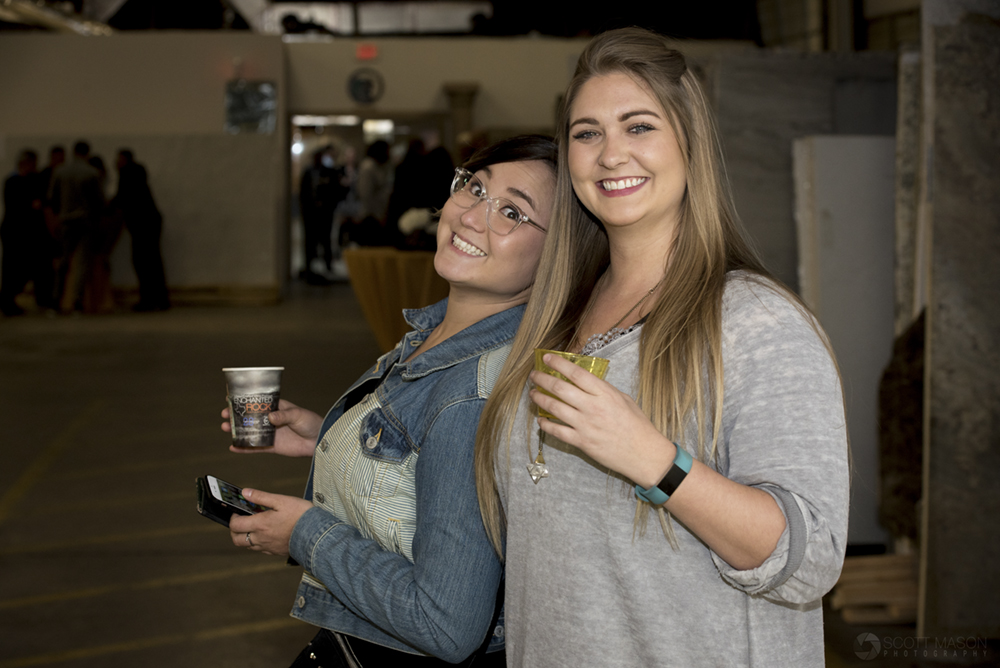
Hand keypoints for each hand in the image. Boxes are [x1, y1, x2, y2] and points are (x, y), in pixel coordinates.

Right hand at [221, 399, 321, 457]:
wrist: (319, 441)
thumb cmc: (311, 422)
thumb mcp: (298, 415)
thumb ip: (284, 416)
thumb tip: (270, 417)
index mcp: (276, 408)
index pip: (257, 403)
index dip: (244, 401)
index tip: (230, 399)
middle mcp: (270, 420)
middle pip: (250, 417)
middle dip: (236, 416)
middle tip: (225, 415)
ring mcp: (270, 433)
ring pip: (250, 432)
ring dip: (237, 430)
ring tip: (225, 428)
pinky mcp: (272, 446)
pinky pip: (255, 447)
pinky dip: (244, 448)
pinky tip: (233, 446)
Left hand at [229, 489, 312, 556]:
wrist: (316, 533)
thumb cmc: (300, 515)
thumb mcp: (281, 500)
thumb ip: (261, 497)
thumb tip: (244, 493)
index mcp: (260, 524)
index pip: (235, 525)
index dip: (233, 518)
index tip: (237, 512)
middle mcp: (261, 538)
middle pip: (237, 540)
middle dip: (234, 531)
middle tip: (240, 521)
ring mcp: (268, 547)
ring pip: (247, 546)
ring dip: (245, 537)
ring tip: (253, 527)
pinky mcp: (275, 552)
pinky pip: (259, 550)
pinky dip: (256, 543)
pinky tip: (265, 535)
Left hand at [528, 353, 674, 487]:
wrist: (644, 454)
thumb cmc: (637, 426)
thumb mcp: (624, 399)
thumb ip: (604, 390)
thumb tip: (586, 383)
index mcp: (605, 393)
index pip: (576, 374)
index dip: (559, 364)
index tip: (547, 358)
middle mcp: (592, 407)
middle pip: (561, 389)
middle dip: (543, 379)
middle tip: (534, 375)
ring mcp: (585, 425)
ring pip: (555, 408)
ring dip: (540, 399)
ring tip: (532, 393)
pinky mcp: (582, 442)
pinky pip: (557, 432)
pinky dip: (546, 424)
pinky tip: (540, 419)